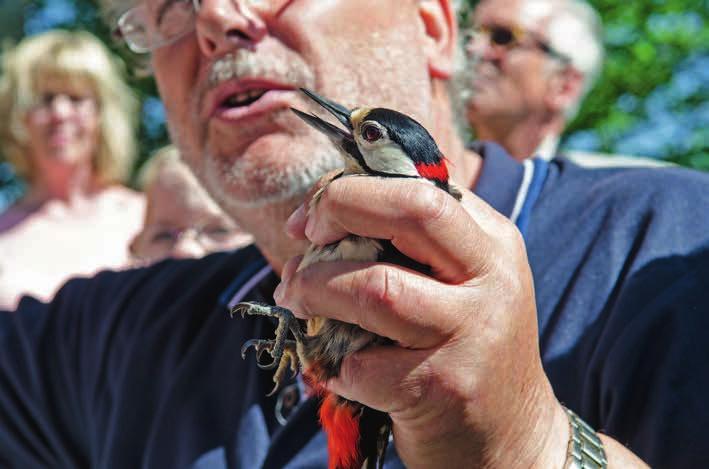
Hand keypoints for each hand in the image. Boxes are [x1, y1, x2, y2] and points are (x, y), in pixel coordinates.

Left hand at [276, 175, 567, 467]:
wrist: (511, 435)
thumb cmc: (465, 346)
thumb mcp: (459, 281)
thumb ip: (412, 242)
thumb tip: (323, 212)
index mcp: (492, 242)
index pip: (419, 185)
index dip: (352, 190)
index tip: (312, 217)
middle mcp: (492, 278)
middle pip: (411, 210)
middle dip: (339, 208)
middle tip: (302, 236)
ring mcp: (473, 333)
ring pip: (374, 287)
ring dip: (315, 289)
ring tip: (296, 300)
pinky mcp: (444, 387)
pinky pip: (363, 363)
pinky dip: (335, 363)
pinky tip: (342, 368)